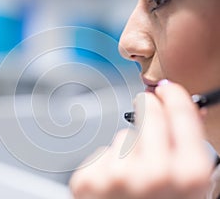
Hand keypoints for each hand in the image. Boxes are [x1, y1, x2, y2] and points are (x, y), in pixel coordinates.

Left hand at [70, 82, 212, 198]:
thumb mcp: (191, 189)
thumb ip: (189, 149)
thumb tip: (187, 112)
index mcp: (188, 177)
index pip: (180, 114)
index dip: (174, 97)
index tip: (167, 89)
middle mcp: (152, 175)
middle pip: (149, 114)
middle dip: (150, 112)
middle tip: (149, 112)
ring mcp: (115, 178)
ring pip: (123, 137)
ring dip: (128, 150)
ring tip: (132, 180)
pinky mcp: (87, 181)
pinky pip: (103, 153)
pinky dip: (109, 164)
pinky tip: (114, 187)